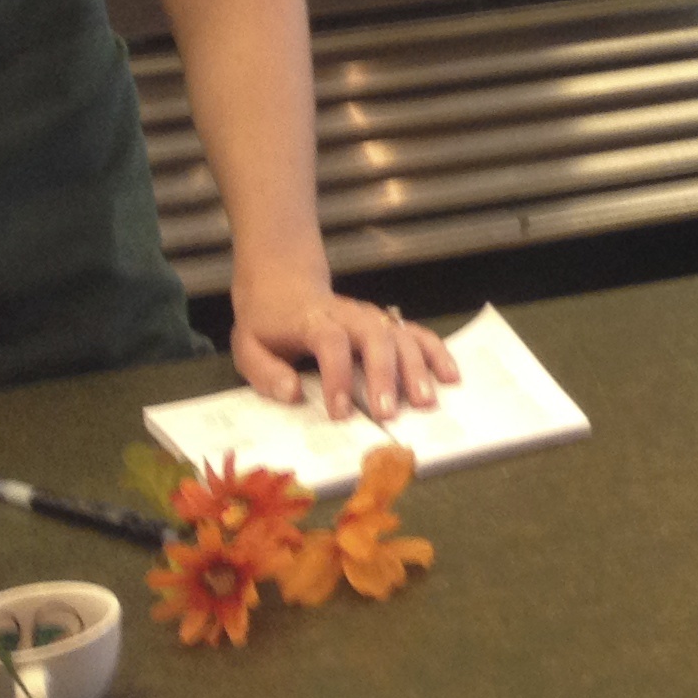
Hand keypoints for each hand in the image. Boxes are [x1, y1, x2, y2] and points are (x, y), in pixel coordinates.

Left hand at [229, 267, 460, 422]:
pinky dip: (437, 353)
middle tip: (389, 413)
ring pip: (402, 336)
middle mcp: (350, 316)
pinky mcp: (387, 322)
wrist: (285, 285)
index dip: (338, 377)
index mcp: (313, 321)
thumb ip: (266, 373)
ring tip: (425, 400)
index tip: (340, 412)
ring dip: (417, 368)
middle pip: (376, 337)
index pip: (331, 344)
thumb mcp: (248, 347)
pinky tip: (450, 376)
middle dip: (386, 375)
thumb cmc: (268, 322)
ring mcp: (373, 317)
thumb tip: (293, 393)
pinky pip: (418, 333)